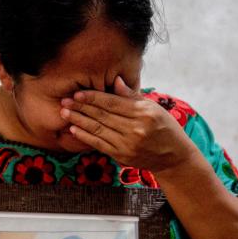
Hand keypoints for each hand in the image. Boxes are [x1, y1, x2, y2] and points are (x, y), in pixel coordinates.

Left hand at [59, 76, 193, 170]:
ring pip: (98, 130)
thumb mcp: (154, 108)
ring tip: (64, 113)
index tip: (78, 93)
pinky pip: (99, 144)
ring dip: (78, 121)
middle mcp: (135, 129)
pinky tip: (73, 129)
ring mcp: (127, 144)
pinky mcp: (122, 156)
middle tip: (64, 101)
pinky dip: (85, 136)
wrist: (173, 157)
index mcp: (143, 113)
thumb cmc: (165, 128)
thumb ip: (132, 96)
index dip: (93, 98)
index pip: (113, 103)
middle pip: (102, 116)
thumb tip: (116, 80)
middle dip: (81, 107)